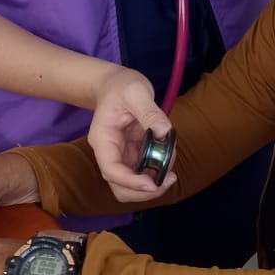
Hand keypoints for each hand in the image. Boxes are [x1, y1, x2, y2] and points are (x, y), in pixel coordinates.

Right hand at [89, 66, 177, 203]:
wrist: (116, 84)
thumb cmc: (122, 86)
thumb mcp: (136, 91)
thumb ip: (150, 112)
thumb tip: (164, 133)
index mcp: (103, 139)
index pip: (111, 170)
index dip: (131, 182)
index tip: (153, 184)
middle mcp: (109, 152)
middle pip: (120, 186)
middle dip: (144, 190)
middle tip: (169, 179)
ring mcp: (121, 156)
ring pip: (132, 185)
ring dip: (153, 183)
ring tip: (171, 166)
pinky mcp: (133, 155)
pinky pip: (143, 172)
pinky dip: (157, 171)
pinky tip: (168, 157)